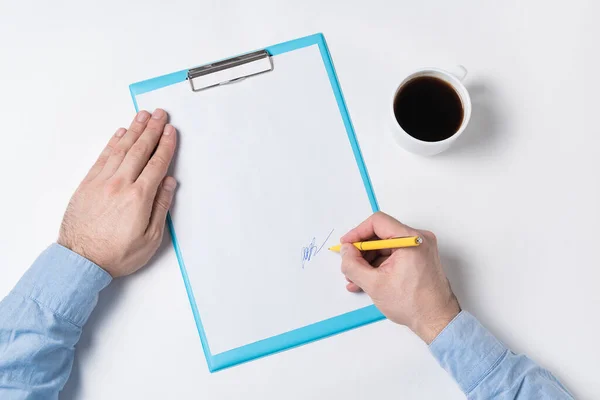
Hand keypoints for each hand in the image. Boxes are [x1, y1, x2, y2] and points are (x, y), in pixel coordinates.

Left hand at [57, 109, 177, 277]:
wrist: (81, 261)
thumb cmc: (117, 254)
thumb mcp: (151, 239)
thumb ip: (161, 207)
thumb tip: (168, 183)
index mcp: (138, 197)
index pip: (156, 163)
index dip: (166, 145)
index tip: (171, 132)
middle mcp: (120, 184)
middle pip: (140, 150)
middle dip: (152, 130)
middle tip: (161, 114)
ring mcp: (101, 182)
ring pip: (121, 149)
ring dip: (134, 130)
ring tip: (143, 116)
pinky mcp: (87, 184)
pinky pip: (103, 157)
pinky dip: (113, 142)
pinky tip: (121, 133)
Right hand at [339, 212, 459, 343]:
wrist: (436, 321)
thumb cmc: (414, 304)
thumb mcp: (374, 284)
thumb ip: (353, 265)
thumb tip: (345, 251)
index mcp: (411, 240)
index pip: (378, 222)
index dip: (357, 232)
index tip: (347, 245)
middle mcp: (419, 239)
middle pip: (381, 234)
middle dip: (361, 250)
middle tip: (349, 264)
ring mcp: (420, 249)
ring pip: (385, 246)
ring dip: (368, 260)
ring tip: (355, 278)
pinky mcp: (419, 258)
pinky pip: (393, 255)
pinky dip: (379, 264)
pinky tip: (367, 279)